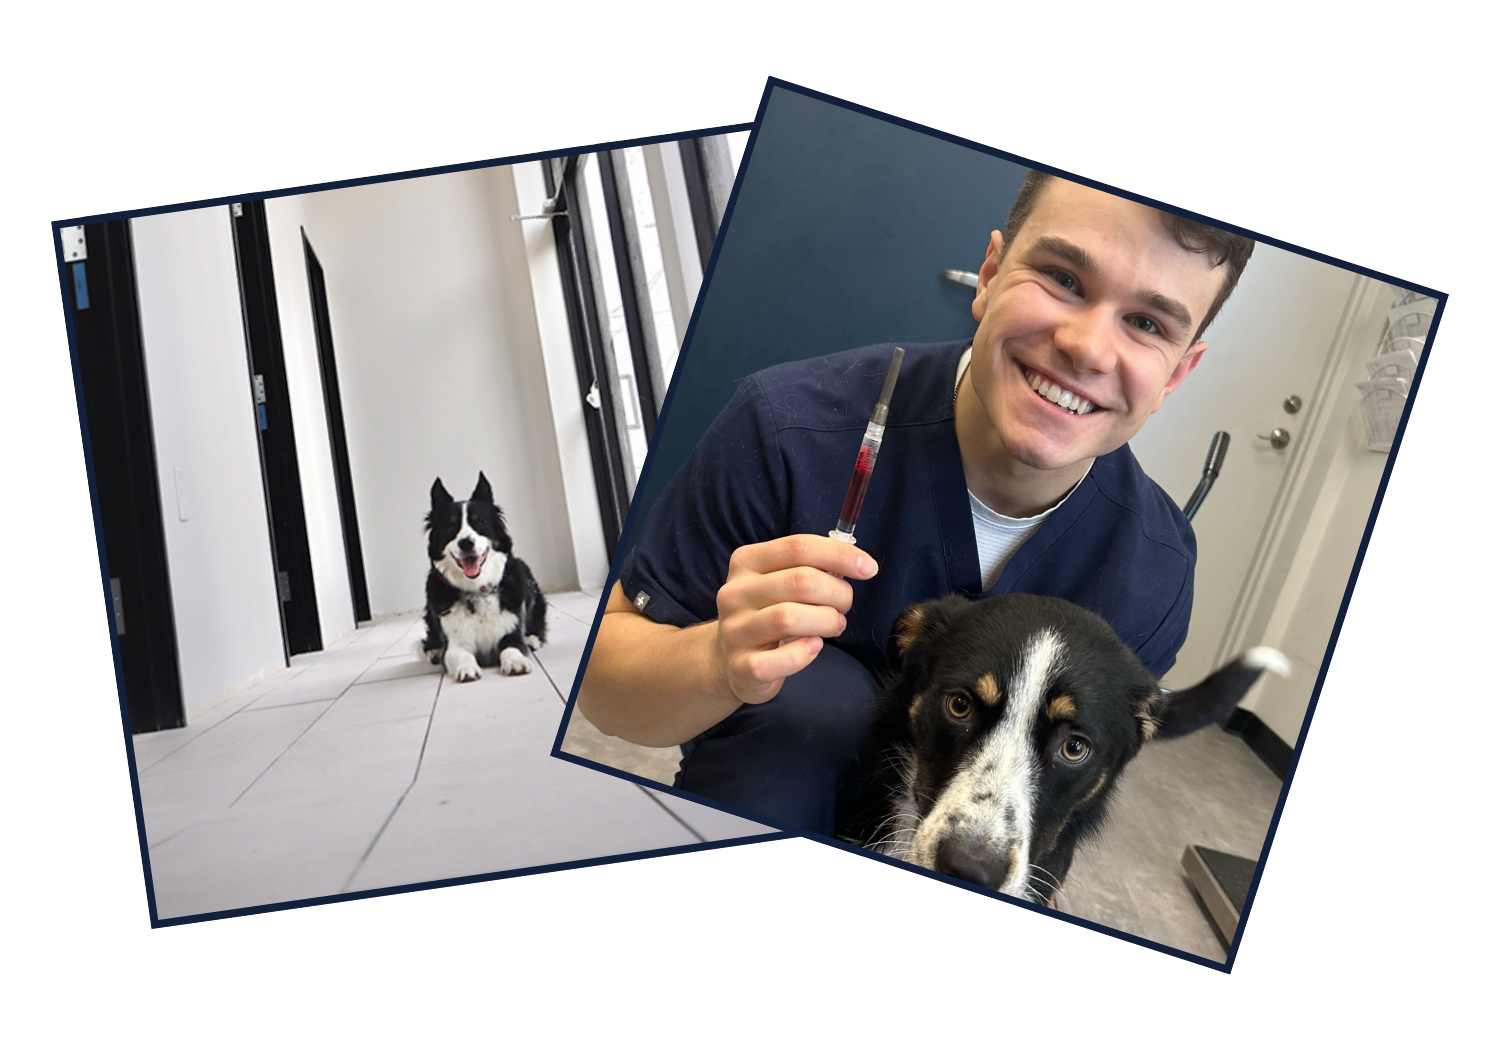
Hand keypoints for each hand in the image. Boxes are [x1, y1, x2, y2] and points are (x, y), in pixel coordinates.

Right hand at [712, 534, 878, 705]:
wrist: (727, 660)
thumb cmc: (767, 613)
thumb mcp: (779, 581)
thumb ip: (810, 566)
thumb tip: (855, 561)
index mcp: (747, 562)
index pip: (798, 547)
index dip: (839, 555)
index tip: (868, 568)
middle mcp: (735, 593)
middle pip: (800, 581)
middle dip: (837, 593)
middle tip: (844, 606)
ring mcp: (735, 630)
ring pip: (790, 618)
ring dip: (827, 622)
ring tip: (834, 626)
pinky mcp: (742, 666)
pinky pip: (782, 659)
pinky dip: (806, 653)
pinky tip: (813, 647)